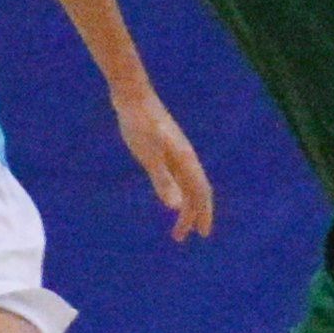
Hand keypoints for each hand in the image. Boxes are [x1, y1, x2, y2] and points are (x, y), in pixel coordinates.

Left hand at [117, 90, 216, 240]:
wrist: (132, 95)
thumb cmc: (139, 123)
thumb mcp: (149, 154)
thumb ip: (163, 180)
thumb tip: (176, 207)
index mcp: (185, 160)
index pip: (200, 192)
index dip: (202, 214)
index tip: (201, 234)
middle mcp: (185, 157)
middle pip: (195, 191)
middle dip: (193, 215)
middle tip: (182, 237)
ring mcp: (175, 152)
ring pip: (186, 184)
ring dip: (184, 206)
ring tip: (175, 224)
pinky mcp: (164, 147)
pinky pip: (177, 175)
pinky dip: (177, 191)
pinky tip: (168, 197)